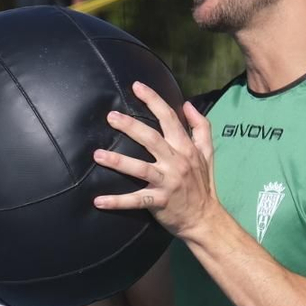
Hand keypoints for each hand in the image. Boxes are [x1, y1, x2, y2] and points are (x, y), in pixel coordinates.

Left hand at [92, 81, 217, 240]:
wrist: (205, 219)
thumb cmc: (203, 185)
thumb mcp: (208, 154)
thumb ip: (201, 127)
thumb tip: (188, 105)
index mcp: (185, 148)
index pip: (169, 119)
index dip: (153, 100)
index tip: (136, 86)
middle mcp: (176, 162)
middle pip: (151, 139)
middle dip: (131, 126)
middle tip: (111, 116)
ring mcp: (167, 183)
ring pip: (141, 168)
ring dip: (118, 161)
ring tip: (97, 154)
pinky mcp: (160, 202)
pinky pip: (136, 200)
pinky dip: (117, 201)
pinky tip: (98, 201)